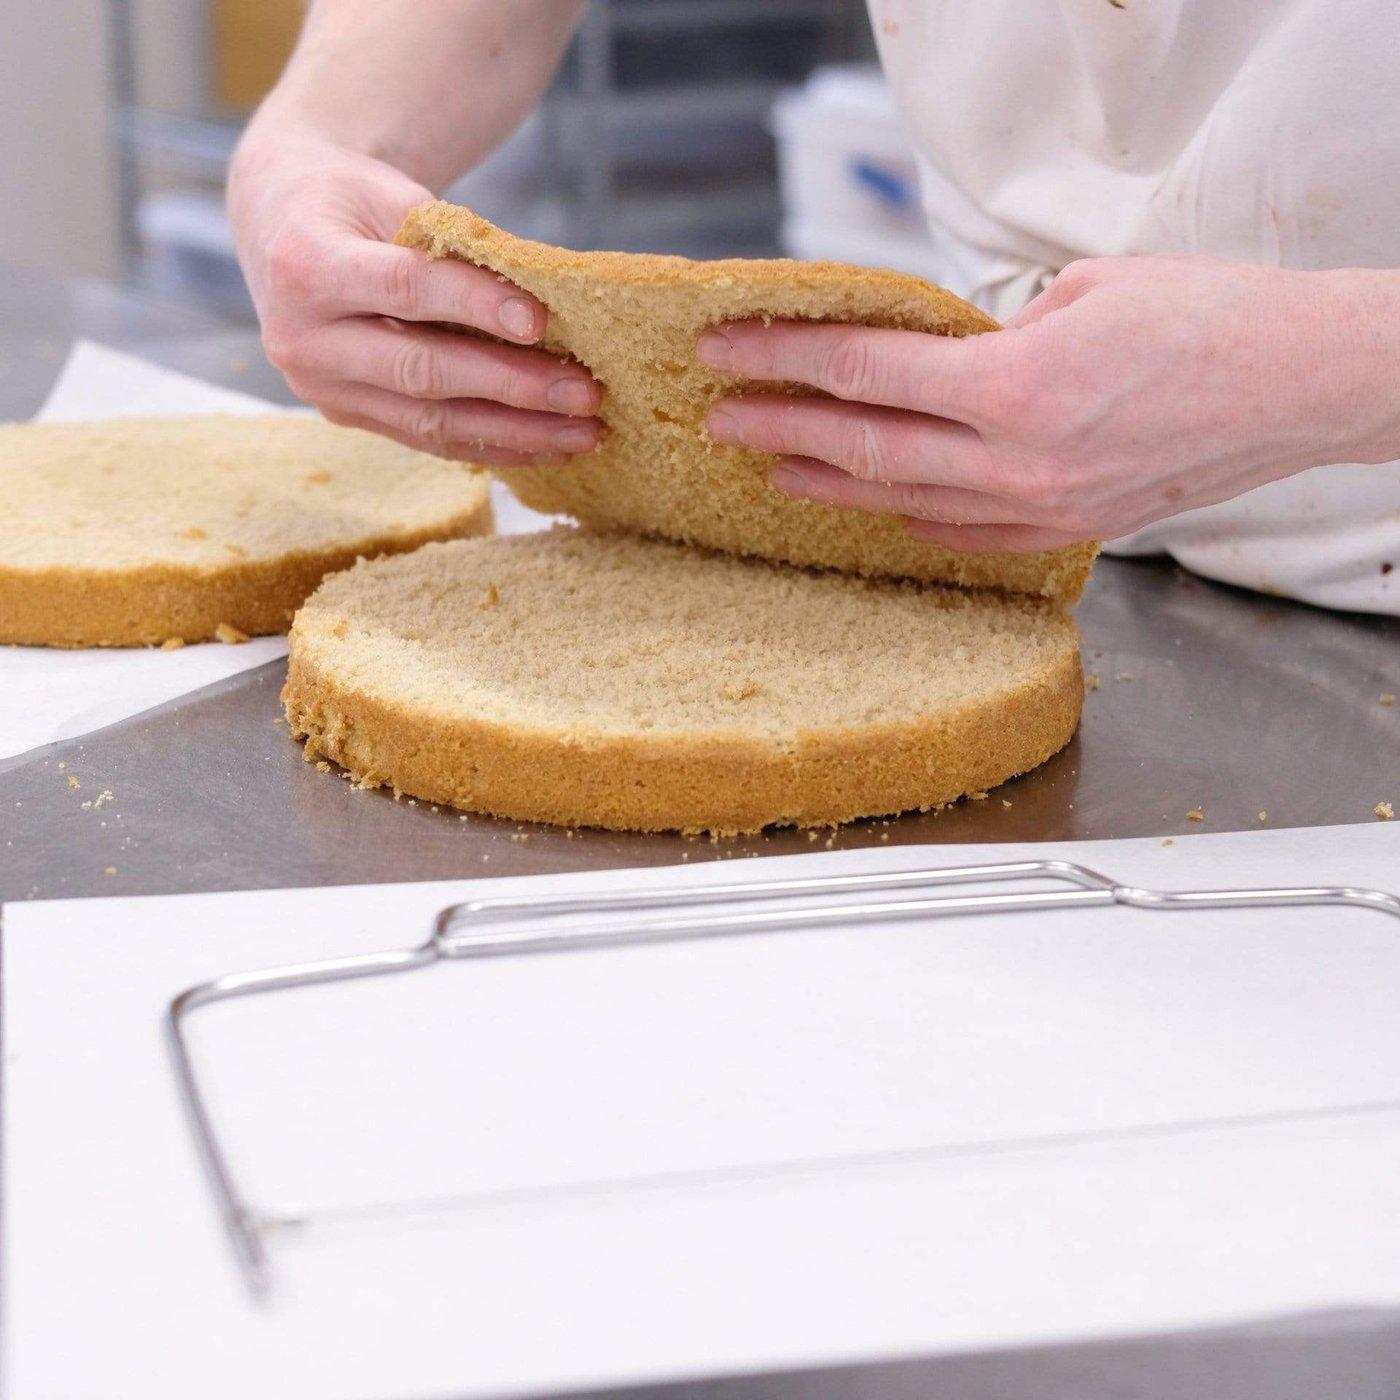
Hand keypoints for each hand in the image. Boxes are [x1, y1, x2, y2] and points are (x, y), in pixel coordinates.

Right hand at [229, 126, 601, 464]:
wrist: (280, 220)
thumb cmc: (351, 199)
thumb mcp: (392, 196)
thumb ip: (452, 246)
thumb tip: (544, 309)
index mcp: (306, 265)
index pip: (406, 289)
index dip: (477, 306)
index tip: (542, 320)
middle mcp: (304, 339)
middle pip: (423, 371)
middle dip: (513, 387)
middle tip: (586, 395)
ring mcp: (324, 389)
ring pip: (431, 423)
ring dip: (516, 433)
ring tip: (584, 434)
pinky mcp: (349, 416)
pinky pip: (429, 440)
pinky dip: (493, 446)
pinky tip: (548, 445)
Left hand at [698, 257, 1399, 552]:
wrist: (1305, 384)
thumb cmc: (1212, 318)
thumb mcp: (1086, 291)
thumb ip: (995, 334)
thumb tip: (938, 357)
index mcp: (1018, 384)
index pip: (866, 370)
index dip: (785, 358)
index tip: (726, 351)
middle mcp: (1018, 460)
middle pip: (865, 447)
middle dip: (780, 429)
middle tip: (720, 418)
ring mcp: (1042, 508)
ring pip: (905, 502)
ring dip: (831, 484)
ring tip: (774, 469)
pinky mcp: (1070, 532)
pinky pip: (964, 537)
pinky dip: (909, 522)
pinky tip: (871, 513)